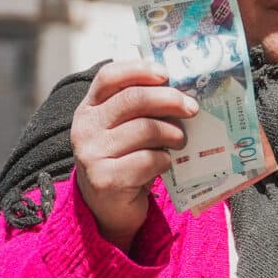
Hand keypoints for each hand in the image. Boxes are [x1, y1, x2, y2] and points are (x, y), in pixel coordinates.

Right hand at [68, 60, 198, 251]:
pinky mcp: (105, 179)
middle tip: (192, 108)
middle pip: (133, 99)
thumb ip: (141, 108)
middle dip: (169, 100)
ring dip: (172, 133)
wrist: (108, 207)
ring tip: (180, 140)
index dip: (139, 70)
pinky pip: (148, 160)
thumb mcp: (125, 128)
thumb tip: (183, 89)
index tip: (166, 74)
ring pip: (145, 129)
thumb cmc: (124, 160)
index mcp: (89, 108)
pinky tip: (165, 163)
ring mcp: (91, 154)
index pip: (109, 76)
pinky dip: (165, 160)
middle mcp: (85, 128)